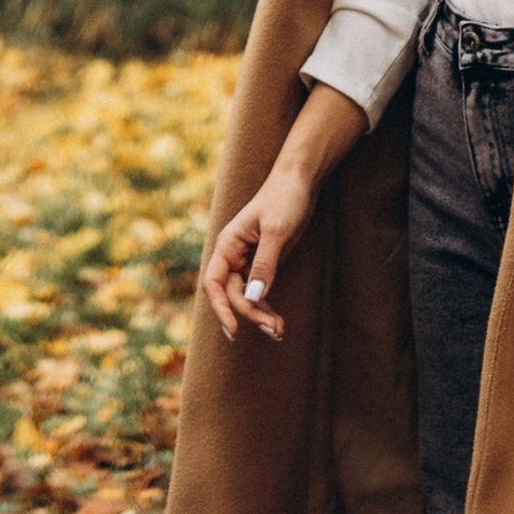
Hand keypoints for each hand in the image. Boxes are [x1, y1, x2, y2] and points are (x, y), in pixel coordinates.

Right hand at [198, 84, 366, 343]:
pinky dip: (266, 307)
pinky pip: (259, 292)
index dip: (220, 307)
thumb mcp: (276, 231)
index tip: (233, 329)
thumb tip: (253, 297)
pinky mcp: (263, 265)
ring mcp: (248, 261)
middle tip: (273, 329)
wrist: (299, 182)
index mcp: (228, 244)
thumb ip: (265, 264)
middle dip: (250, 314)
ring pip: (246, 297)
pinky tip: (279, 322)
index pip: (214, 282)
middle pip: (233, 294)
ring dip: (259, 315)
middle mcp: (234, 255)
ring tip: (279, 331)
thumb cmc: (284, 200)